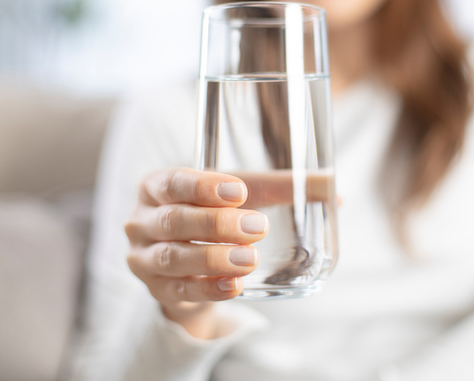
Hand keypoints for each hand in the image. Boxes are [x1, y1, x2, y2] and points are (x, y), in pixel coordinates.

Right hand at [124, 168, 268, 338]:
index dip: (204, 187)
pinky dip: (209, 289)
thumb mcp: (242, 196)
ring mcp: (143, 257)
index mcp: (156, 186)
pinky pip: (180, 291)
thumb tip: (332, 185)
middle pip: (173, 220)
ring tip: (250, 259)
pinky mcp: (156, 289)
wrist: (190, 261)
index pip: (174, 182)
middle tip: (257, 228)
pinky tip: (235, 286)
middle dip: (216, 224)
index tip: (239, 192)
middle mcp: (141, 220)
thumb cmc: (214, 213)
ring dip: (213, 259)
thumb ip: (282, 187)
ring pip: (172, 257)